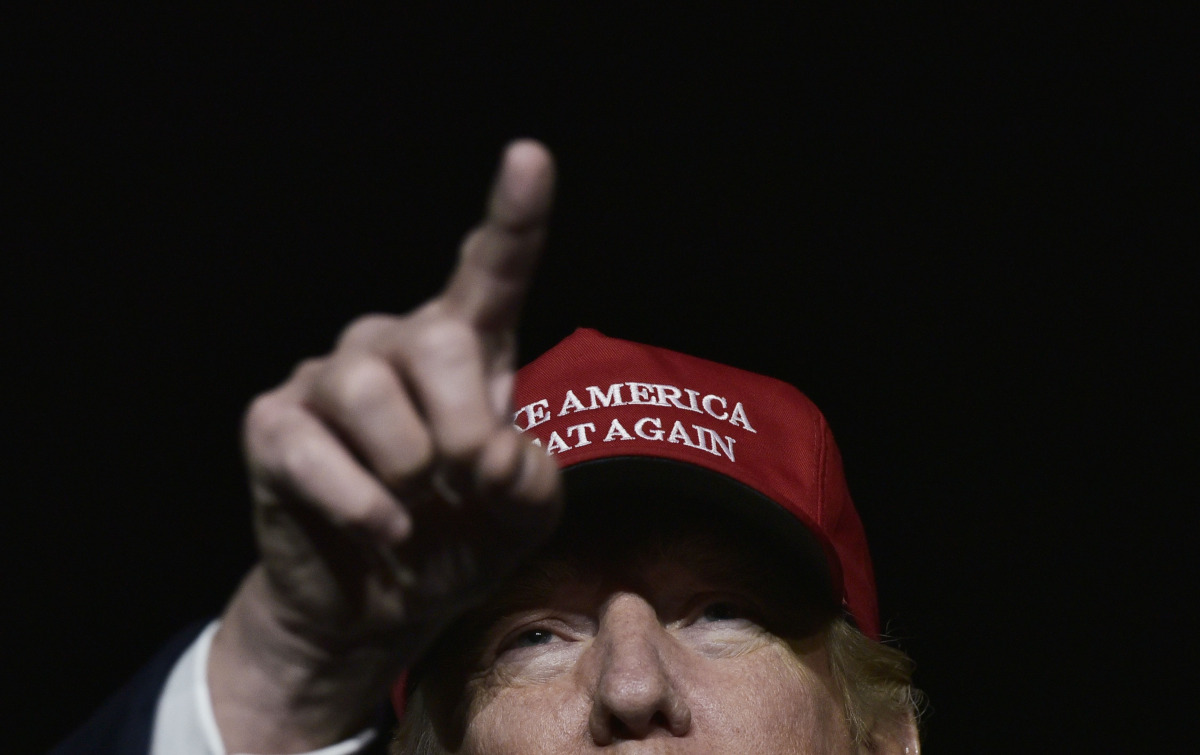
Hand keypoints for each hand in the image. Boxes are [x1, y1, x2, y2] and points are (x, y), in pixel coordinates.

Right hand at [209, 141, 562, 752]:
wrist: (380, 604)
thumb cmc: (460, 538)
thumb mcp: (522, 516)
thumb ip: (531, 479)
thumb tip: (488, 454)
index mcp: (468, 349)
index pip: (492, 271)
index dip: (514, 216)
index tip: (530, 157)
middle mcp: (394, 345)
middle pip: (438, 339)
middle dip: (466, 426)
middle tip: (466, 481)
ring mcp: (328, 380)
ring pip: (368, 387)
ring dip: (409, 466)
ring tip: (417, 506)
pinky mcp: (274, 424)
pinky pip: (310, 447)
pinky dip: (359, 502)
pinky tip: (383, 527)